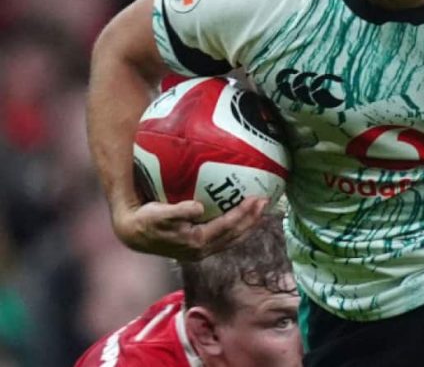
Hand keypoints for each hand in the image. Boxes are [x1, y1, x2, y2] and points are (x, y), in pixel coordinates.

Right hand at [111, 197, 268, 260]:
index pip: (227, 226)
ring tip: (260, 209)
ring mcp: (201, 250)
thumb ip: (179, 211)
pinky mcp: (198, 247)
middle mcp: (202, 249)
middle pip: (234, 234)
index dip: (244, 213)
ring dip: (248, 224)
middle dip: (252, 218)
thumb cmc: (147, 220)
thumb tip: (198, 208)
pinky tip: (243, 218)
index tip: (257, 199)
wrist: (133, 234)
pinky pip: (224, 238)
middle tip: (265, 201)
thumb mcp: (160, 214)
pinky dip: (237, 228)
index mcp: (196, 241)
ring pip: (231, 238)